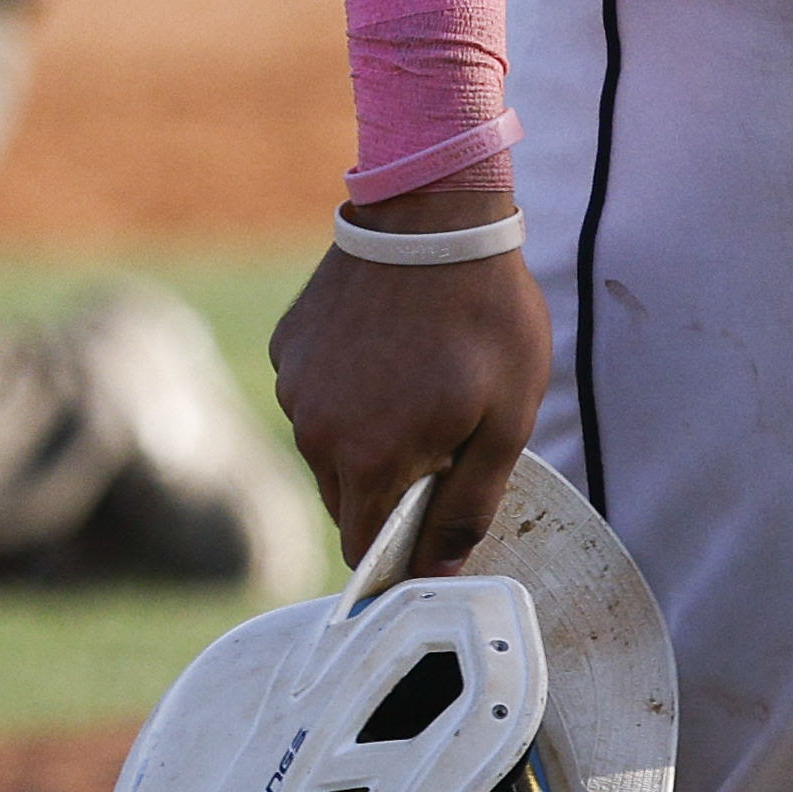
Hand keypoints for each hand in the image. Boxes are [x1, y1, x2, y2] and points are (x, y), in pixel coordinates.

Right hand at [266, 175, 544, 575]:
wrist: (433, 215)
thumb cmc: (483, 318)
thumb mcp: (505, 422)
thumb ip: (468, 508)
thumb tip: (437, 576)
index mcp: (368, 459)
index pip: (363, 551)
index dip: (398, 558)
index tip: (432, 535)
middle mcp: (314, 430)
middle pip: (344, 502)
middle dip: (388, 493)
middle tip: (443, 443)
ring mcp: (294, 384)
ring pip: (327, 449)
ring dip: (364, 441)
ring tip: (417, 388)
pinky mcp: (286, 345)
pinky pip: (313, 397)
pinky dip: (346, 394)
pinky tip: (388, 354)